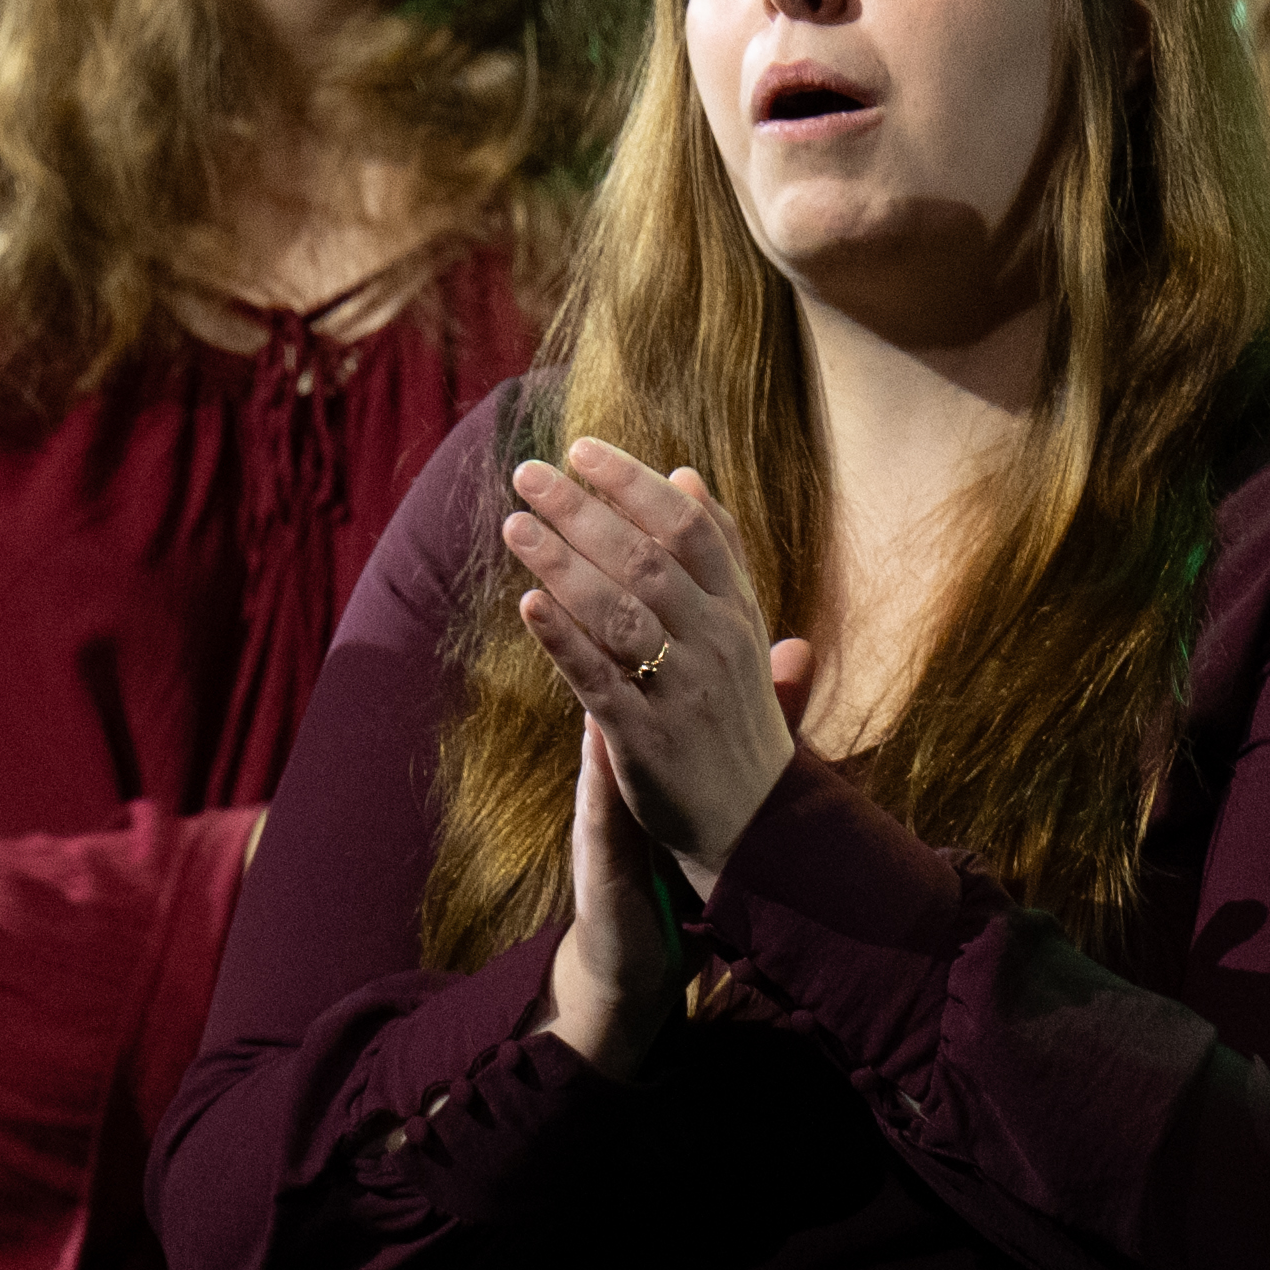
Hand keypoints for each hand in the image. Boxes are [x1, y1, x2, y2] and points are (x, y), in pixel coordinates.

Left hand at [501, 438, 799, 876]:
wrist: (754, 820)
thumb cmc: (735, 710)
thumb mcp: (741, 626)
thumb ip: (718, 552)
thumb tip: (684, 475)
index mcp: (736, 609)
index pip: (689, 527)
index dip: (633, 483)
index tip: (582, 449)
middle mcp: (714, 643)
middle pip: (647, 560)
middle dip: (583, 511)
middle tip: (527, 474)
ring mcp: (682, 692)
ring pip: (621, 614)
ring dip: (564, 564)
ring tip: (514, 526)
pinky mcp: (646, 740)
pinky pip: (600, 681)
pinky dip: (565, 641)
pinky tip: (528, 605)